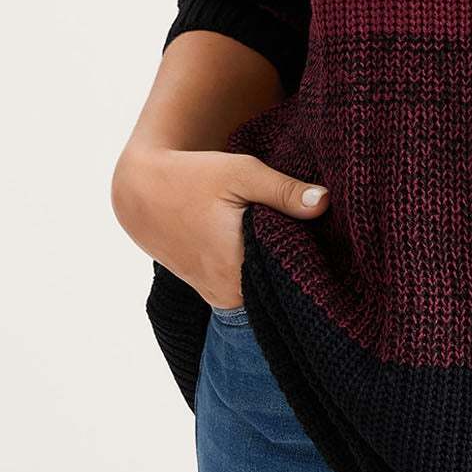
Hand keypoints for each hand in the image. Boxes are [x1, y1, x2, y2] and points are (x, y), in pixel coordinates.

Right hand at [111, 144, 329, 308]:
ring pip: (265, 288)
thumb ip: (284, 191)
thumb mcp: (241, 173)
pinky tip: (269, 245)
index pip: (295, 275)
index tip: (332, 236)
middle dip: (299, 260)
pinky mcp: (212, 291)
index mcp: (237, 271)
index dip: (316, 254)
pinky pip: (248, 288)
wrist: (139, 191)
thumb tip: (325, 202)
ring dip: (278, 266)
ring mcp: (218, 298)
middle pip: (282, 285)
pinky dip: (260, 269)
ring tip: (293, 236)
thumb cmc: (191, 177)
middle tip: (317, 232)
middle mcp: (228, 295)